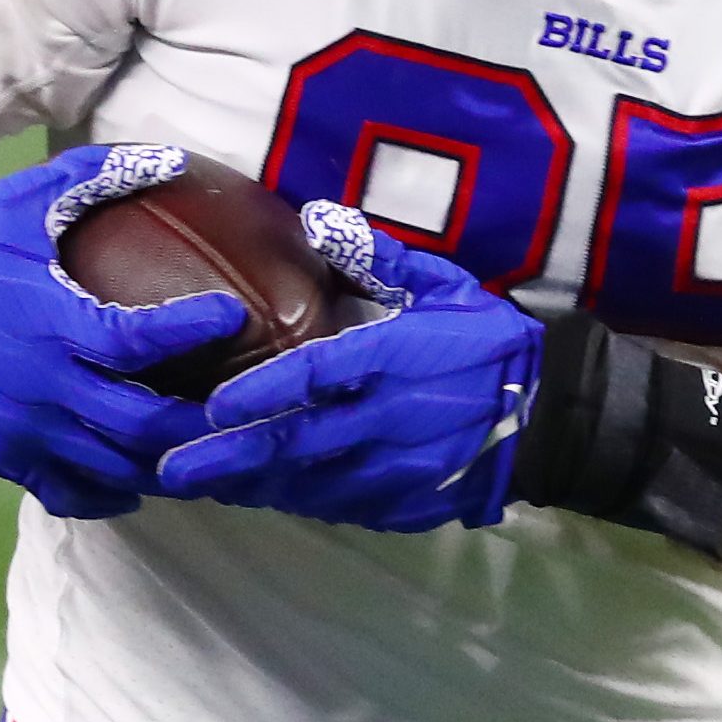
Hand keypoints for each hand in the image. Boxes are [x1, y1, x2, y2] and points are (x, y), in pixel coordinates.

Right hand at [0, 145, 247, 518]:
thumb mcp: (23, 202)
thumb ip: (95, 178)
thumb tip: (171, 158)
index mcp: (52, 323)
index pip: (141, 340)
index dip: (196, 330)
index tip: (235, 315)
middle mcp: (44, 387)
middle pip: (145, 426)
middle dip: (202, 420)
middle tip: (239, 400)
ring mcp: (26, 431)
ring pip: (118, 468)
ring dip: (169, 460)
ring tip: (208, 442)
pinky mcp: (8, 458)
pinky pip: (75, 494)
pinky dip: (114, 490)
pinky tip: (140, 473)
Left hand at [157, 206, 541, 532]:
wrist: (550, 417)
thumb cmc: (488, 344)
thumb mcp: (444, 285)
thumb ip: (377, 256)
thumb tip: (315, 215)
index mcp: (398, 359)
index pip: (319, 377)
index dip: (263, 393)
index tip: (213, 404)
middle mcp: (391, 421)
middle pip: (299, 444)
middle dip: (231, 458)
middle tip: (171, 466)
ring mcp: (397, 473)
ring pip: (308, 485)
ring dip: (249, 484)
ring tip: (194, 480)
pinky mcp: (403, 507)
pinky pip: (336, 506)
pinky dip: (292, 499)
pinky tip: (254, 492)